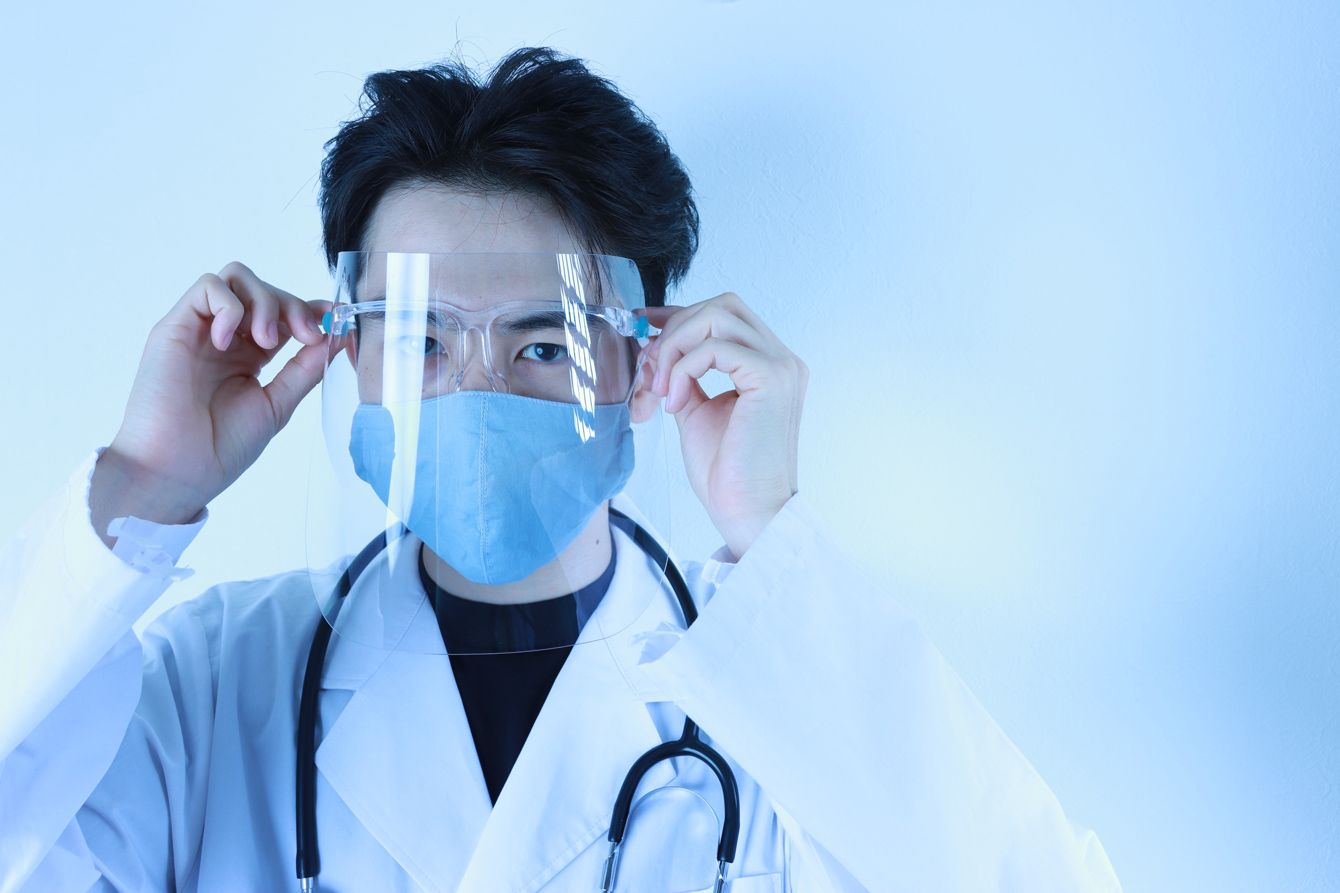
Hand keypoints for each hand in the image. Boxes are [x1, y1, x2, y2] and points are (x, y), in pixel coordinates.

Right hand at [90, 261, 328, 544]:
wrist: (177, 471)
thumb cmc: (220, 446)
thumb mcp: (277, 404)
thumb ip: (305, 368)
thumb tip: (337, 336)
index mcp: (250, 356)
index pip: (283, 313)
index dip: (310, 309)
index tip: (335, 320)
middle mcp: (225, 337)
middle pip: (264, 289)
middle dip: (292, 306)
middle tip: (306, 336)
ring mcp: (199, 330)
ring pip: (237, 279)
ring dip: (264, 301)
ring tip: (266, 341)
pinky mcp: (173, 327)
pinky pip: (208, 288)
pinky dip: (229, 306)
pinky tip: (228, 342)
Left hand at [631, 292, 807, 558]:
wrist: (749, 513)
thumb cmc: (728, 473)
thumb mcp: (697, 412)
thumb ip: (686, 377)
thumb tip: (655, 349)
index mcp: (769, 365)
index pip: (724, 315)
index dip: (679, 315)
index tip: (644, 327)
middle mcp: (782, 359)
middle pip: (723, 305)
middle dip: (676, 328)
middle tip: (652, 367)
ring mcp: (781, 366)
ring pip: (718, 315)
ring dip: (677, 346)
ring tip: (663, 388)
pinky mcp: (771, 378)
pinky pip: (716, 347)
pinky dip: (685, 368)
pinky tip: (675, 401)